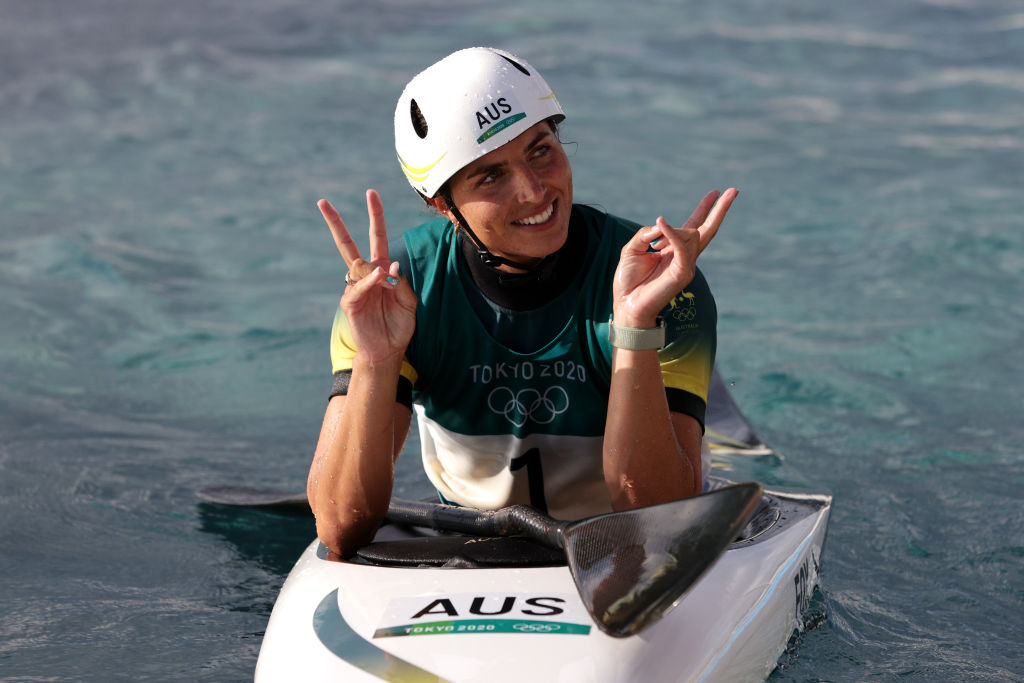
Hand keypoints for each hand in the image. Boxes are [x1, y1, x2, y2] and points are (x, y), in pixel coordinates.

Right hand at [319, 189, 416, 363]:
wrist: (388, 349)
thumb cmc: (399, 325)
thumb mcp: (410, 302)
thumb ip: (402, 283)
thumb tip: (391, 265)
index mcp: (381, 270)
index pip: (377, 237)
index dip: (376, 216)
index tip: (371, 194)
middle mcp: (366, 276)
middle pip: (347, 244)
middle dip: (336, 223)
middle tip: (322, 202)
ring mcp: (355, 288)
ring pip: (358, 266)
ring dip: (373, 269)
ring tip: (385, 280)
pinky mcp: (350, 302)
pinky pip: (358, 286)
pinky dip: (369, 282)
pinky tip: (379, 279)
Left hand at [612, 189, 736, 327]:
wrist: (627, 305)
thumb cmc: (628, 281)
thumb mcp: (632, 249)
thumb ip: (646, 233)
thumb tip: (661, 225)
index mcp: (673, 250)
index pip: (693, 227)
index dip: (704, 209)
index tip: (714, 192)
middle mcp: (684, 257)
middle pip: (706, 229)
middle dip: (719, 209)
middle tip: (734, 190)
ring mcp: (687, 265)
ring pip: (689, 235)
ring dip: (669, 231)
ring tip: (652, 248)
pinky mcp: (683, 272)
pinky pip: (681, 246)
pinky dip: (671, 232)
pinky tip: (660, 221)